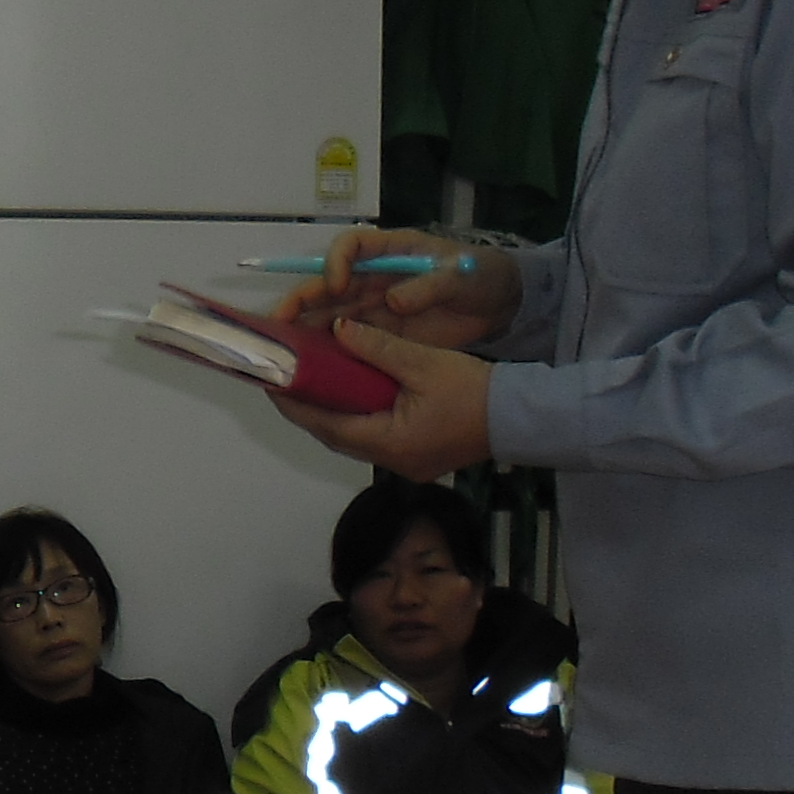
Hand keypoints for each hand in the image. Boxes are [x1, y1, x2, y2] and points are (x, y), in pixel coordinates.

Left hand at [268, 321, 495, 480]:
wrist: (523, 418)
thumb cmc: (475, 390)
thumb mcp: (423, 362)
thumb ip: (378, 347)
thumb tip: (337, 329)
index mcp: (387, 442)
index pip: (325, 425)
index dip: (295, 403)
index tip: (271, 381)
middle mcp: (390, 461)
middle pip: (335, 435)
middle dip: (308, 408)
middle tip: (285, 377)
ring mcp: (405, 464)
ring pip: (355, 437)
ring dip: (333, 412)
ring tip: (311, 382)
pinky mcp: (418, 458)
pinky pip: (375, 437)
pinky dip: (358, 415)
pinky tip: (350, 393)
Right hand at [279, 230, 521, 348]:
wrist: (500, 304)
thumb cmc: (480, 274)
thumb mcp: (461, 274)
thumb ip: (430, 285)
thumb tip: (393, 302)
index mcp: (390, 250)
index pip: (350, 246)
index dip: (336, 262)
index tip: (336, 285)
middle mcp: (373, 276)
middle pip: (328, 284)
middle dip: (302, 301)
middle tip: (279, 324)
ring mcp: (375, 307)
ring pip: (331, 315)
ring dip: (307, 331)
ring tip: (285, 351)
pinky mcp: (382, 334)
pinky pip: (348, 342)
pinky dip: (330, 353)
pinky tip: (315, 369)